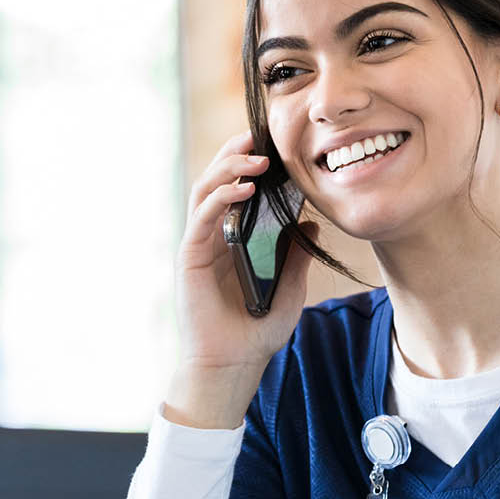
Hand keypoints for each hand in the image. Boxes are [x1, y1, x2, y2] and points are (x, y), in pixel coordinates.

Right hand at [165, 130, 316, 428]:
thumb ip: (297, 253)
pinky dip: (222, 198)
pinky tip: (244, 188)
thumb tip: (309, 219)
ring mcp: (199, 243)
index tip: (276, 143)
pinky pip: (202, 217)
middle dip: (237, 151)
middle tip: (262, 134)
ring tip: (256, 156)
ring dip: (229, 167)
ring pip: (206, 190)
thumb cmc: (258, 329)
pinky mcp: (190, 256)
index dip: (252, 162)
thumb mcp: (291, 286)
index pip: (239, 188)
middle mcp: (213, 234)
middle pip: (218, 179)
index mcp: (234, 237)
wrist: (234, 364)